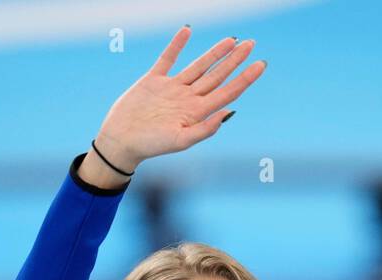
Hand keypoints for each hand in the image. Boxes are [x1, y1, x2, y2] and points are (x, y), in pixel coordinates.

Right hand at [93, 27, 266, 170]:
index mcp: (197, 113)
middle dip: (235, 60)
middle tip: (252, 44)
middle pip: (217, 76)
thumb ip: (205, 129)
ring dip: (214, 52)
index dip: (245, 78)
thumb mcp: (180, 141)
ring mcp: (172, 88)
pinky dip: (177, 45)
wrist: (121, 140)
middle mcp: (188, 99)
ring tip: (232, 40)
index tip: (261, 64)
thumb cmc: (151, 145)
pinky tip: (187, 32)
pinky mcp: (154, 80)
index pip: (227, 92)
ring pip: (199, 66)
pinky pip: (168, 59)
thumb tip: (228, 113)